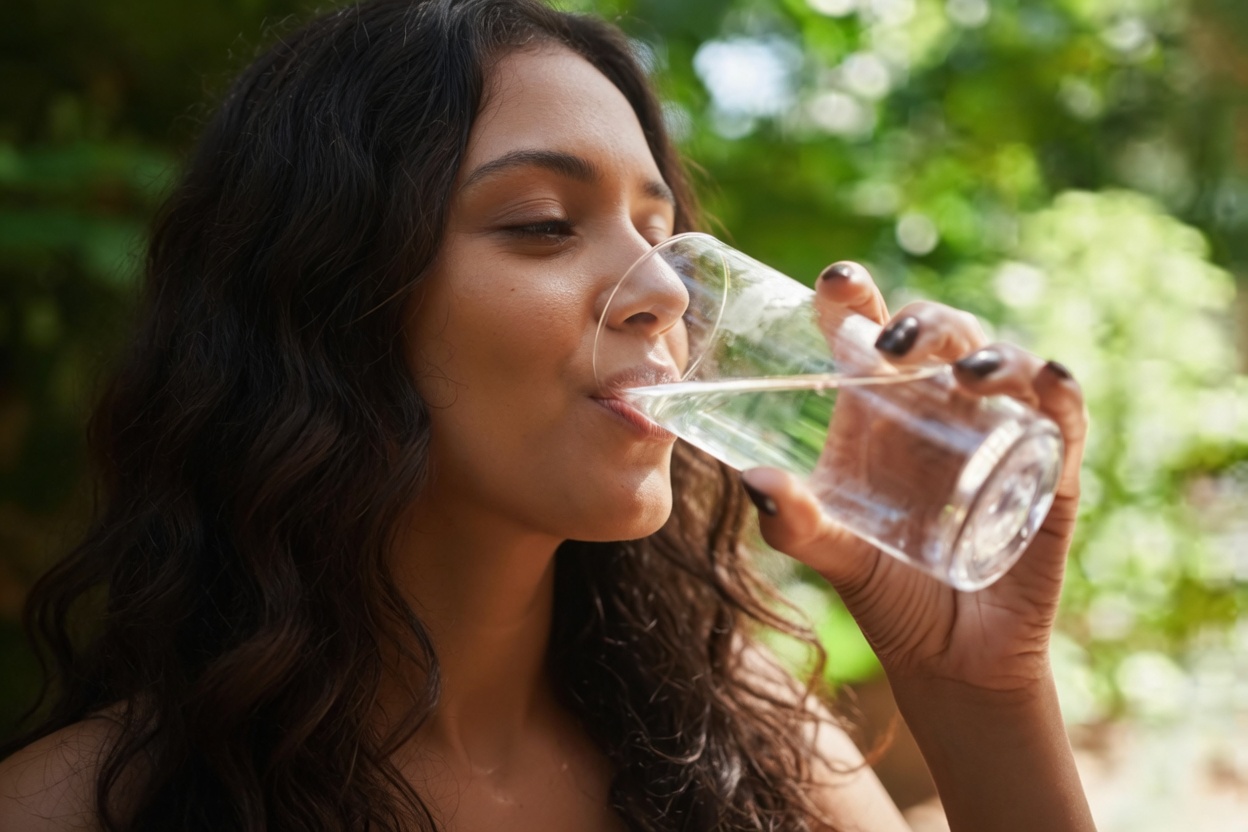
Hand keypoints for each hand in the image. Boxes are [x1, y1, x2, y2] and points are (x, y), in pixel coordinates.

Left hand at [742, 262, 1088, 694]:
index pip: (870, 335)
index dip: (857, 299)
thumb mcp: (832, 555)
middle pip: (939, 336)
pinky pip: (1062, 416)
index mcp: (880, 412)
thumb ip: (793, 524)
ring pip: (1003, 363)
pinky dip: (1059, 392)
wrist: (952, 661)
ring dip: (988, 353)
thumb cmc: (887, 594)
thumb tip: (752, 480)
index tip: (836, 283)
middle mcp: (938, 411)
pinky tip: (1046, 381)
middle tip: (891, 344)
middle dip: (921, 322)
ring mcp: (997, 434)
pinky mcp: (1048, 472)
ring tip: (961, 374)